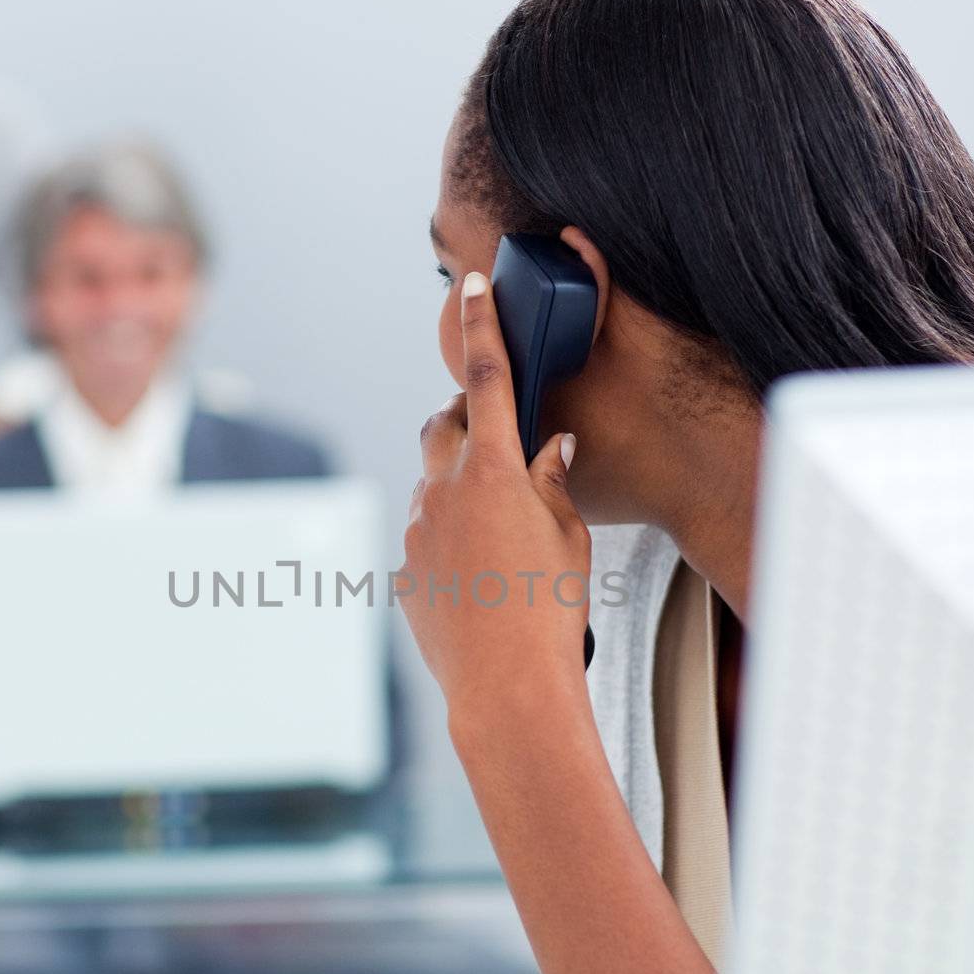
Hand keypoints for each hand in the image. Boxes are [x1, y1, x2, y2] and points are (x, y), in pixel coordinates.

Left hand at [400, 270, 591, 726]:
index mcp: (494, 470)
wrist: (506, 688)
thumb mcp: (570, 538)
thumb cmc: (551, 611)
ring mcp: (416, 529)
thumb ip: (554, 482)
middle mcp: (444, 490)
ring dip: (462, 490)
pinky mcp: (404, 568)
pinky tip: (481, 579)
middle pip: (444, 425)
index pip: (487, 375)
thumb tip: (553, 447)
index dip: (481, 324)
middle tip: (500, 444)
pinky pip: (425, 535)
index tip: (472, 285)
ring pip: (434, 485)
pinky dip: (450, 539)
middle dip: (467, 421)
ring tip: (502, 540)